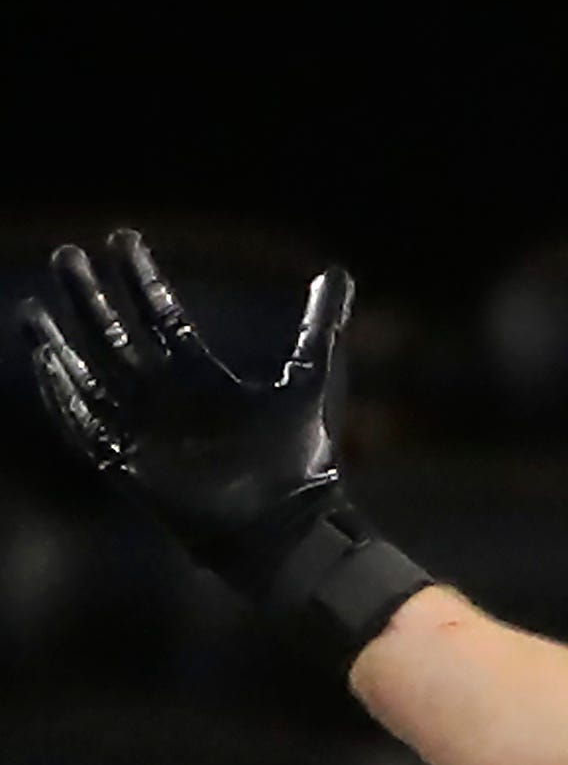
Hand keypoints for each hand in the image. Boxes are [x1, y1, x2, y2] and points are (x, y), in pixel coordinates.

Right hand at [21, 230, 428, 653]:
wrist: (287, 526)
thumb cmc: (301, 458)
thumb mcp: (309, 378)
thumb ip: (320, 325)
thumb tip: (337, 270)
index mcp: (201, 375)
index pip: (159, 313)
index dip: (140, 277)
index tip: (121, 238)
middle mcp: (166, 395)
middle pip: (115, 335)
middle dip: (89, 298)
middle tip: (66, 255)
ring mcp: (144, 428)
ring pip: (89, 375)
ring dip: (60, 344)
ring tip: (33, 309)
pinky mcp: (128, 462)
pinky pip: (84, 425)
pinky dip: (65, 396)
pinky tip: (47, 364)